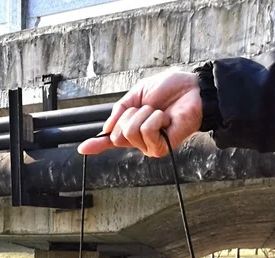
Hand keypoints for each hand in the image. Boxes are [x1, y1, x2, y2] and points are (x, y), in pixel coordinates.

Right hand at [78, 70, 201, 157]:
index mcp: (132, 126)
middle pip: (117, 133)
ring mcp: (149, 146)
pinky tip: (166, 119)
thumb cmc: (170, 90)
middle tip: (149, 108)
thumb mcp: (138, 93)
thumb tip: (105, 129)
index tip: (82, 148)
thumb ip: (120, 109)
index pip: (111, 139)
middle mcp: (139, 140)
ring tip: (160, 112)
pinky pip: (146, 131)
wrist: (192, 90)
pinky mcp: (160, 149)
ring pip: (130, 131)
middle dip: (130, 114)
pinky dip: (155, 119)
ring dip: (145, 114)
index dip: (96, 144)